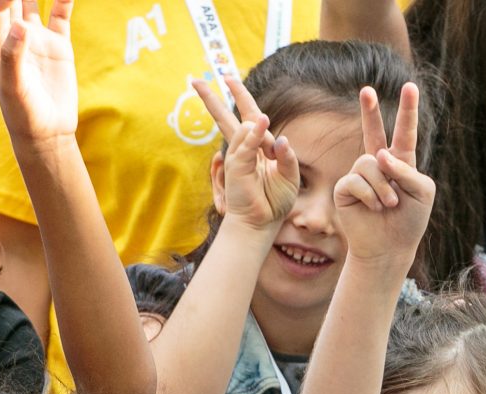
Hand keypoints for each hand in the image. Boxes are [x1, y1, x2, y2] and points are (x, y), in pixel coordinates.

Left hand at [0, 0, 78, 147]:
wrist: (48, 134)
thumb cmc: (23, 115)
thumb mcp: (14, 88)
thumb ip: (14, 56)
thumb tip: (21, 25)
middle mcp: (15, 36)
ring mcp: (37, 39)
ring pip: (34, 1)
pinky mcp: (58, 46)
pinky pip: (60, 15)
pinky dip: (64, 0)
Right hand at [196, 74, 297, 228]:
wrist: (263, 222)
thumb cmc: (275, 201)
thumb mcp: (289, 176)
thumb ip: (287, 157)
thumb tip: (281, 140)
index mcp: (257, 147)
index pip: (249, 115)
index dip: (240, 96)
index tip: (228, 79)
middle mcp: (243, 149)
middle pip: (226, 118)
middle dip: (211, 99)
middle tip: (195, 81)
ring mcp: (236, 157)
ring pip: (241, 130)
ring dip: (258, 131)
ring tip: (268, 153)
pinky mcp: (236, 166)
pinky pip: (246, 145)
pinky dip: (254, 135)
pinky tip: (263, 122)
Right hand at [334, 82, 432, 265]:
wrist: (390, 248)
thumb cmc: (410, 221)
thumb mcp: (422, 192)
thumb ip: (407, 170)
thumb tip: (380, 156)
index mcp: (401, 163)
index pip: (405, 133)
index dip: (407, 110)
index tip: (410, 86)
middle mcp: (379, 165)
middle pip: (373, 132)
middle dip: (369, 111)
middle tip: (367, 90)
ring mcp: (360, 175)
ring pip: (369, 163)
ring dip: (383, 186)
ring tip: (389, 205)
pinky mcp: (345, 188)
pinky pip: (356, 180)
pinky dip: (369, 195)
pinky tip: (374, 208)